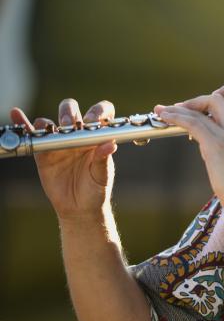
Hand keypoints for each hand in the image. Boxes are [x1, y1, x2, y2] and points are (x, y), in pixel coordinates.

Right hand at [10, 99, 117, 220]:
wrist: (79, 208)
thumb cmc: (96, 190)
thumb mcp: (102, 176)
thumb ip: (103, 160)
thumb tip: (110, 145)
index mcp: (95, 138)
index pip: (99, 114)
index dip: (97, 112)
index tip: (93, 121)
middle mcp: (77, 136)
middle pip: (71, 112)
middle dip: (69, 113)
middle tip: (71, 124)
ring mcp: (59, 143)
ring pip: (50, 122)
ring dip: (48, 122)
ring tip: (49, 128)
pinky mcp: (44, 153)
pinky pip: (34, 136)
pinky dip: (24, 124)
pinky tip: (16, 114)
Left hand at [154, 84, 223, 221]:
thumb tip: (205, 144)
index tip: (212, 99)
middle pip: (218, 98)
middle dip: (196, 100)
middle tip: (182, 110)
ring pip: (200, 109)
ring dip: (178, 108)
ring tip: (163, 111)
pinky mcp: (214, 146)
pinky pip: (192, 123)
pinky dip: (175, 117)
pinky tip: (165, 118)